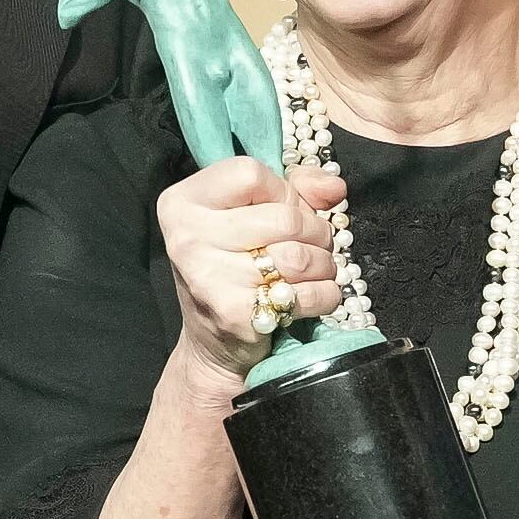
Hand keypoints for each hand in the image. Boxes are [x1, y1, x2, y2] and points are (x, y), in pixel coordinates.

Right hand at [157, 155, 344, 381]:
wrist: (213, 343)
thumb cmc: (234, 267)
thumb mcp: (254, 214)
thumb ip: (296, 187)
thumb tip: (335, 187)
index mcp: (183, 201)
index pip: (251, 174)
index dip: (283, 192)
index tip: (284, 211)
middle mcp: (186, 236)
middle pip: (285, 219)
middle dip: (315, 232)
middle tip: (313, 246)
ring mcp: (206, 276)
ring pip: (299, 257)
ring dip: (323, 265)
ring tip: (313, 270)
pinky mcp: (234, 313)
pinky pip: (306, 294)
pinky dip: (325, 295)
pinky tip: (314, 296)